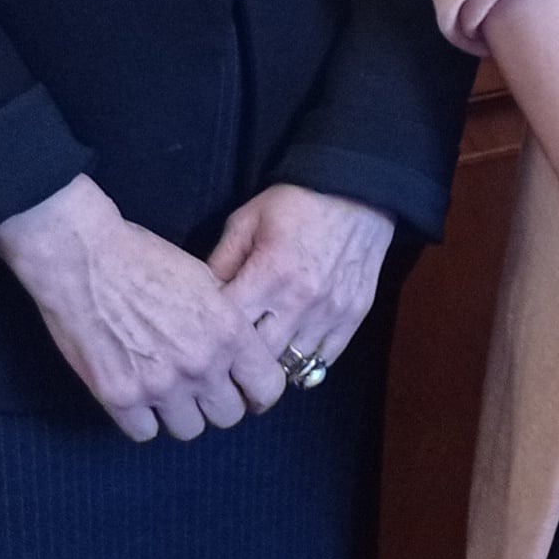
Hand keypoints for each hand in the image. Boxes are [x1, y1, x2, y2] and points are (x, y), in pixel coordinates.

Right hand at [0, 175, 276, 439]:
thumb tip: (240, 351)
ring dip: (181, 413)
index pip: (267, 388)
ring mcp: (159, 384)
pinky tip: (137, 395)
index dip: (258, 392)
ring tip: (168, 392)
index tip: (245, 390)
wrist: (84, 259)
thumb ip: (226, 322)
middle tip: (203, 389)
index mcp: (229, 332)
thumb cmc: (144, 259)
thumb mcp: (205, 281)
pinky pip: (144, 432)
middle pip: (228, 416)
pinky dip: (142, 419)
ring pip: (189, 430)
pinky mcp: (119, 397)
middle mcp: (201, 364)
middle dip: (219, 403)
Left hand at [206, 183, 394, 389]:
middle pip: (258, 359)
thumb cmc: (296, 203)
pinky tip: (291, 352)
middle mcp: (300, 301)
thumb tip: (199, 301)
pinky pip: (325, 360)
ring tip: (257, 363)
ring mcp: (330, 313)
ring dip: (273, 366)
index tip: (203, 336)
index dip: (210, 336)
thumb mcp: (246, 221)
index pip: (227, 328)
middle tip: (227, 364)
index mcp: (268, 274)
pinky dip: (306, 363)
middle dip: (239, 364)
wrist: (359, 192)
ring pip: (292, 366)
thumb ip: (220, 261)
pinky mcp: (353, 316)